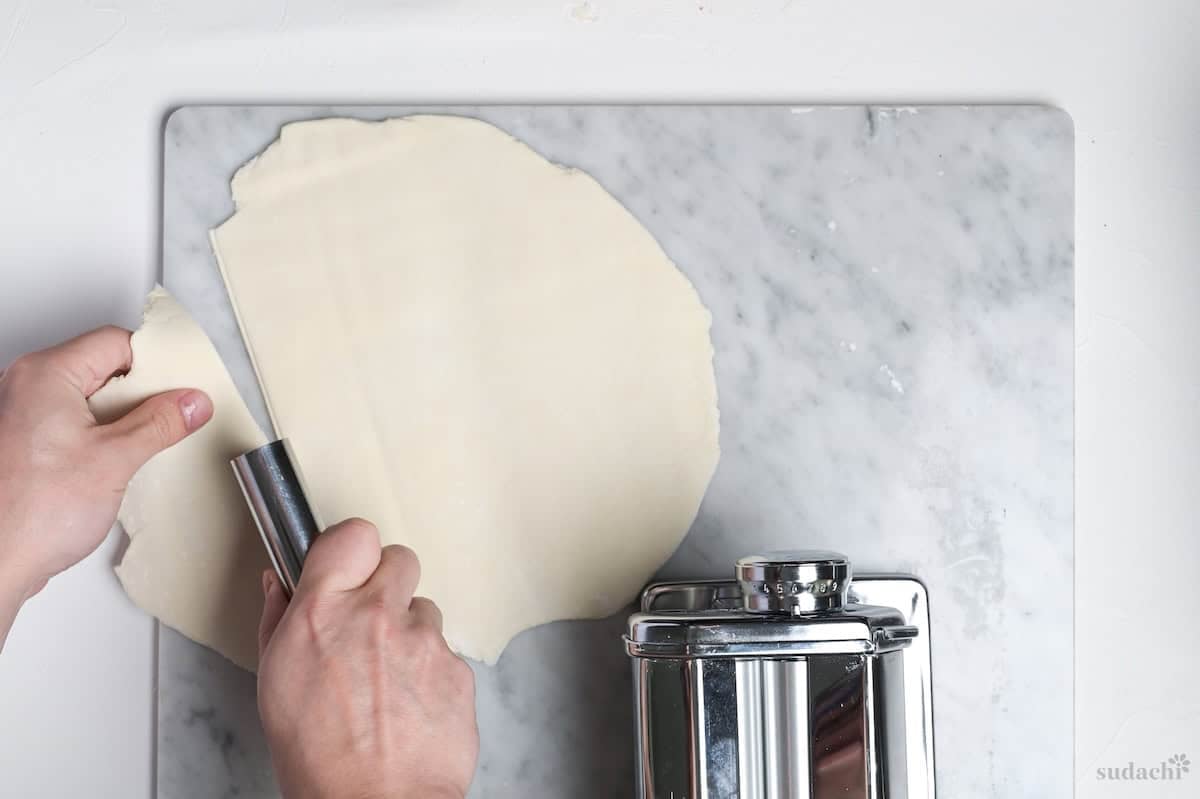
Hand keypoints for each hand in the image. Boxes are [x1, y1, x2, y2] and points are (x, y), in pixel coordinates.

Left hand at [0, 327, 211, 647]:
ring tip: (139, 446)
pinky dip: (99, 436)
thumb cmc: (31, 513)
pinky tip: (114, 463)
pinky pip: (71, 423)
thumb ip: (160, 423)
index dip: (155, 362)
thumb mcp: (116, 460)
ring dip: (121, 418)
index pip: (114, 342)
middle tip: (170, 417)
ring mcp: (19, 415)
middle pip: (101, 366)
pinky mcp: (23, 444)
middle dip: (141, 392)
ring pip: (87, 397)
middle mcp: (24, 387)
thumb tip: (190, 402)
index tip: (182, 386)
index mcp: (45, 375)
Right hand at [257, 519, 478, 798]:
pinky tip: (410, 704)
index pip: (353, 535)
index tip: (349, 566)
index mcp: (323, 613)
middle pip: (400, 559)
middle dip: (388, 584)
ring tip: (387, 679)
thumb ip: (280, 621)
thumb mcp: (275, 684)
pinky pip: (445, 651)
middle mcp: (376, 616)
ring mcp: (423, 639)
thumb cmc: (319, 759)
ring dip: (410, 632)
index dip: (353, 549)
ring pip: (425, 609)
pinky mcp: (456, 666)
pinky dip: (431, 670)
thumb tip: (280, 585)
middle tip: (373, 620)